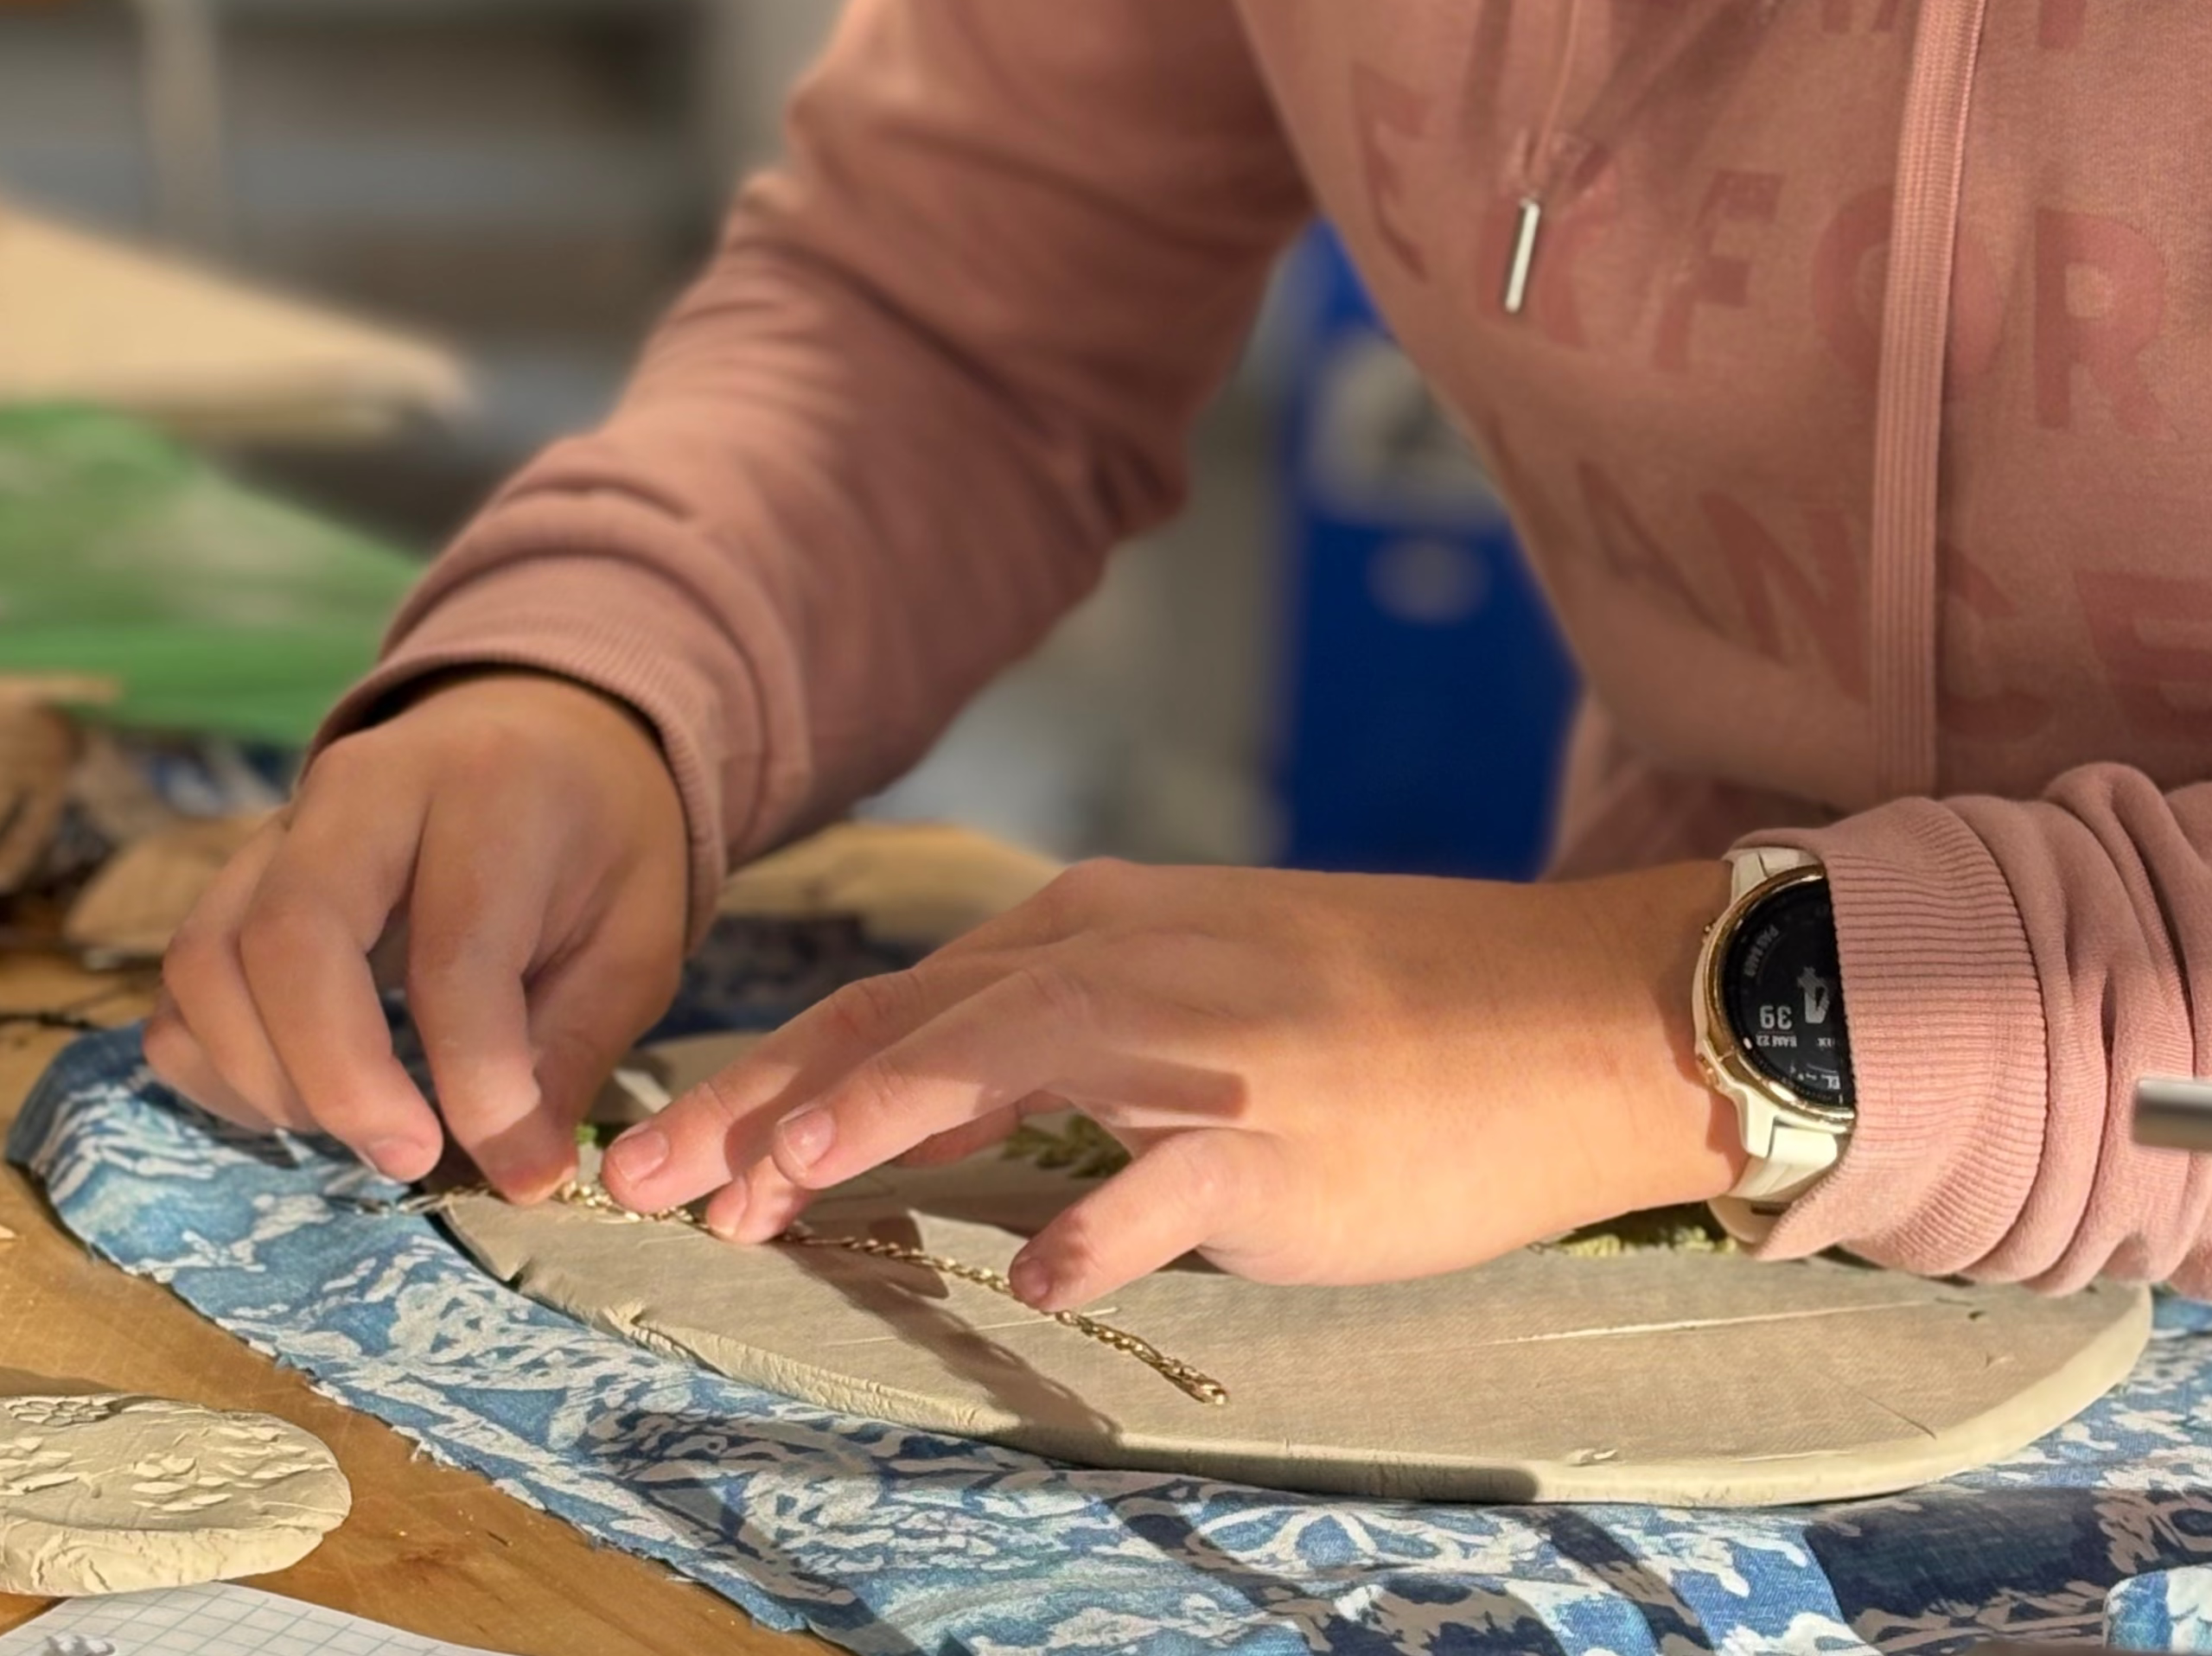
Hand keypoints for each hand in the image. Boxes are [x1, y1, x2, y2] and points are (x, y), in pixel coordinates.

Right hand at [147, 670, 690, 1198]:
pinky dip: (219, 1065)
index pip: (455, 949)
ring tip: (363, 1125)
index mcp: (490, 789)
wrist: (540, 737)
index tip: (516, 1160)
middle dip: (340, 1080)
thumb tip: (522, 1175)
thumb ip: (573, 1051)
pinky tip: (305, 1099)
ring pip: (207, 960)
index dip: (475, 1078)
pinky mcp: (235, 874)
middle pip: (290, 938)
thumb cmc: (597, 844)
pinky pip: (182, 984)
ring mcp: (280, 825)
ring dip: (267, 1078)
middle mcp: (364, 788)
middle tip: (409, 1156)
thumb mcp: (635, 938)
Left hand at [604, 856, 1738, 1306]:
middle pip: (908, 1025)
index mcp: (1094, 929)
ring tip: (775, 1188)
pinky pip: (1171, 1181)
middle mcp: (1123, 965)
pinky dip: (1103, 1223)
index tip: (672, 1151)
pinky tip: (1048, 1283)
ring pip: (1004, 1057)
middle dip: (767, 1104)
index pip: (896, 1001)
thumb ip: (1062, 1038)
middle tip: (649, 1182)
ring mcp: (1198, 1045)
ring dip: (882, 1118)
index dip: (774, 1077)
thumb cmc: (1380, 1009)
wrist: (1561, 1011)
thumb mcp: (1196, 987)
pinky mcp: (1280, 1133)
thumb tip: (934, 1122)